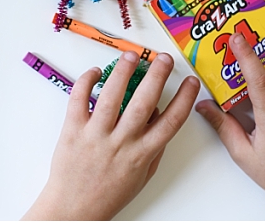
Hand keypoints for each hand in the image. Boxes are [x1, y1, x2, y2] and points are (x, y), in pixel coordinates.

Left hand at [23, 51, 199, 220]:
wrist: (74, 209)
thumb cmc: (108, 194)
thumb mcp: (143, 176)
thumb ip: (155, 148)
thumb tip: (161, 117)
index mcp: (142, 154)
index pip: (171, 121)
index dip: (185, 98)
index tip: (191, 82)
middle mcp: (121, 142)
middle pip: (145, 101)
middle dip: (158, 76)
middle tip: (165, 59)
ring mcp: (96, 134)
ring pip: (112, 95)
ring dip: (124, 71)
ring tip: (132, 55)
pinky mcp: (73, 129)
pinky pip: (79, 99)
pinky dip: (87, 81)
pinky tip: (96, 72)